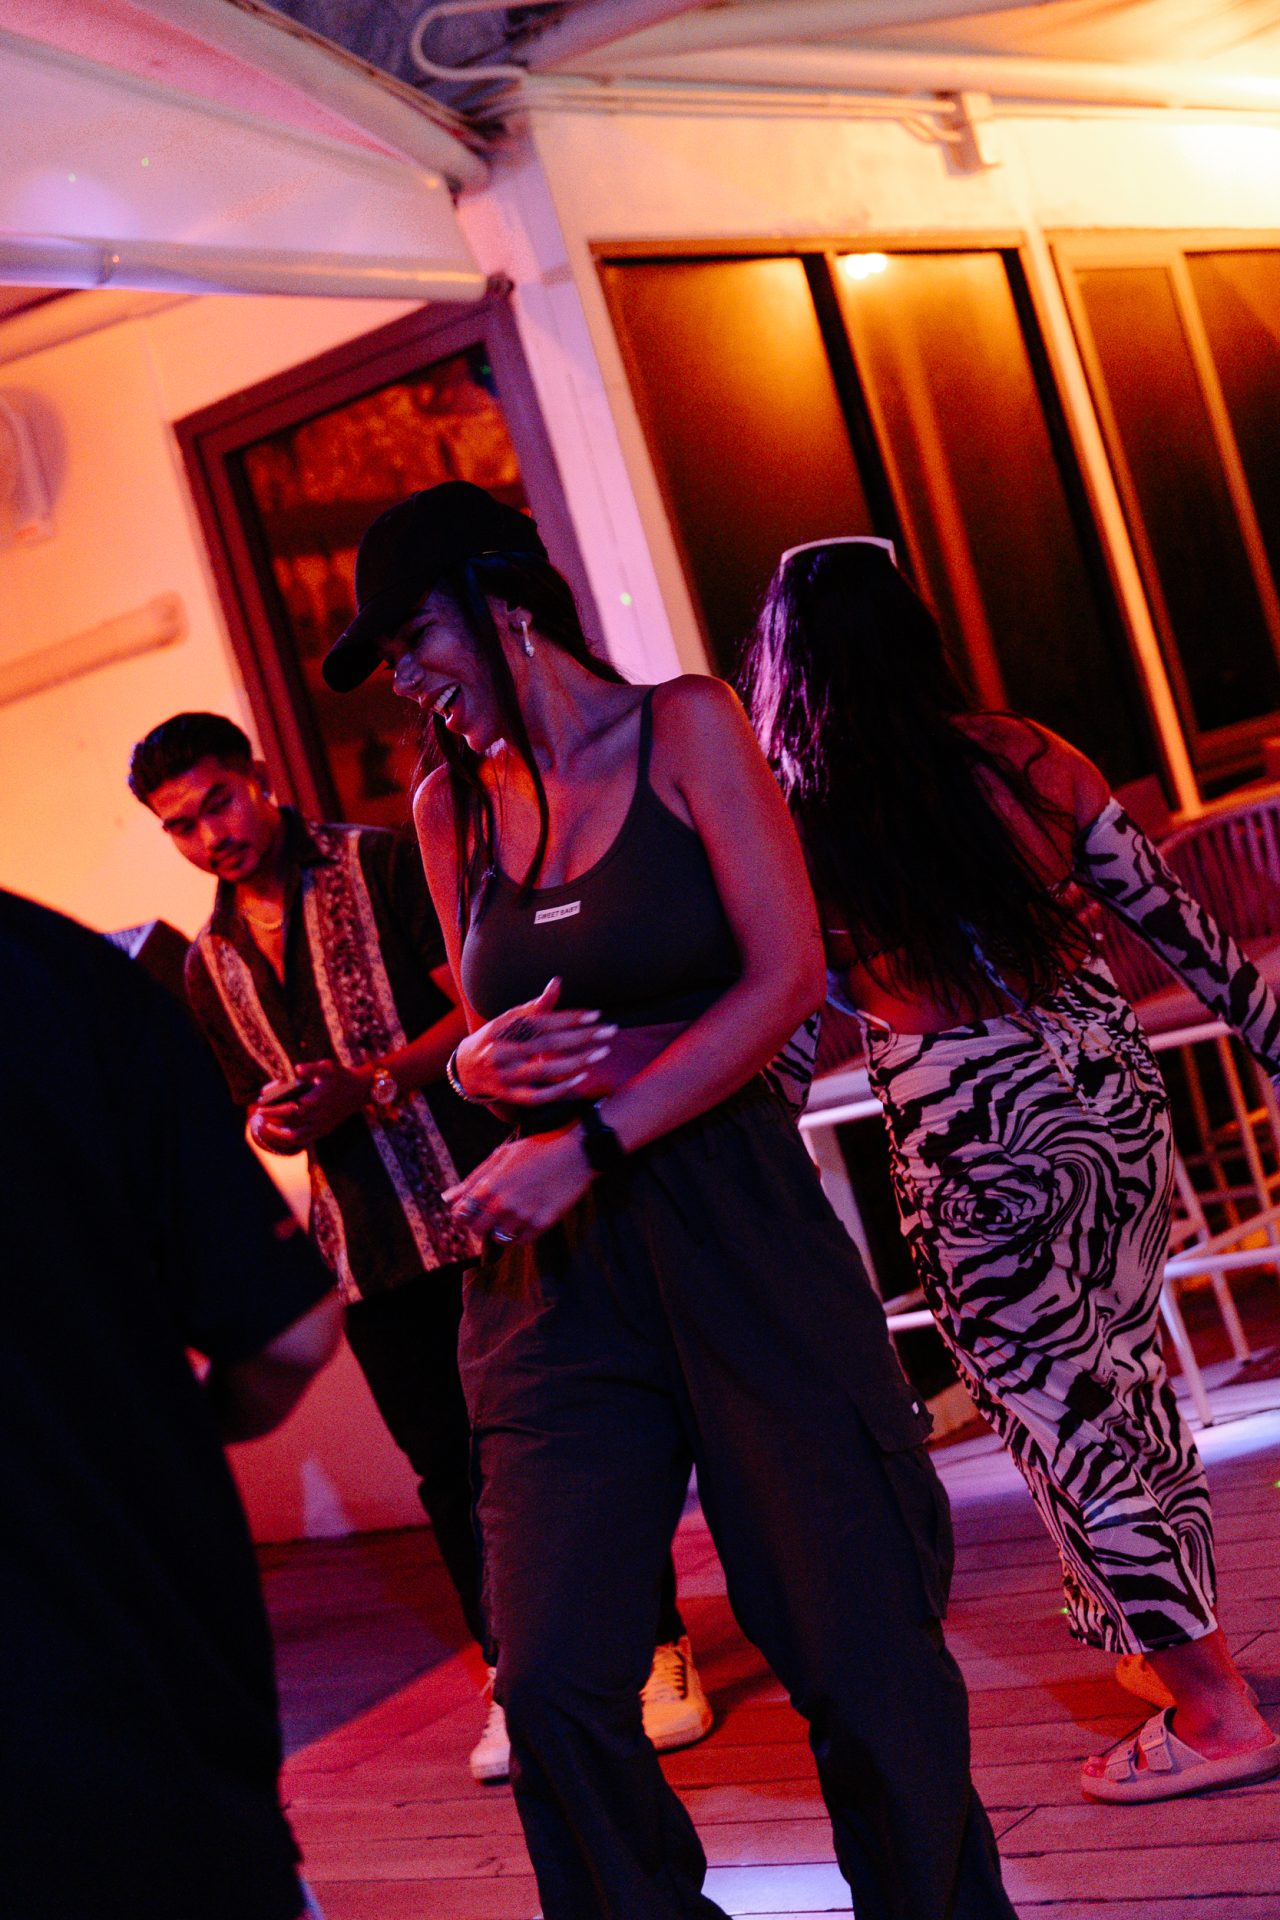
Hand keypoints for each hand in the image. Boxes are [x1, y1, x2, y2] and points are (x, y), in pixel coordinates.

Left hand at [249, 1059, 370, 1151]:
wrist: (361, 1089)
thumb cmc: (342, 1076)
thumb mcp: (328, 1067)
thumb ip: (312, 1068)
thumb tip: (297, 1069)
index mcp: (316, 1100)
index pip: (288, 1109)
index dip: (272, 1110)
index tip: (260, 1107)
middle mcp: (318, 1116)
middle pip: (289, 1123)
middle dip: (272, 1121)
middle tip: (259, 1116)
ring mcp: (322, 1125)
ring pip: (297, 1136)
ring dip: (280, 1134)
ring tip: (268, 1127)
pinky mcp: (325, 1130)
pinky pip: (306, 1140)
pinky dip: (293, 1140)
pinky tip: (284, 1135)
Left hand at [442, 1127, 592, 1243]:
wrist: (574, 1151)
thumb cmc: (536, 1148)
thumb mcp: (500, 1156)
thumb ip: (473, 1179)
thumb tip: (447, 1198)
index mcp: (488, 1186)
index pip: (461, 1215)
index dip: (464, 1213)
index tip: (472, 1208)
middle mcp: (502, 1204)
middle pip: (477, 1230)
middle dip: (480, 1223)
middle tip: (492, 1212)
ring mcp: (523, 1216)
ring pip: (499, 1239)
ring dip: (501, 1228)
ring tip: (513, 1212)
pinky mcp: (542, 1224)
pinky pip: (521, 1241)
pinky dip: (520, 1234)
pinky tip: (526, 1218)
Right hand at [455, 978, 615, 1106]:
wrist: (464, 1068)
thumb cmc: (495, 1038)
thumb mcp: (509, 1019)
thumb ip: (536, 1006)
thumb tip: (557, 982)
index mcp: (504, 1027)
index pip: (542, 1021)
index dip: (569, 1018)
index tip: (595, 1015)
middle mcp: (503, 1050)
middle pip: (547, 1044)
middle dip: (581, 1038)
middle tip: (608, 1032)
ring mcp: (505, 1074)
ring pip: (544, 1070)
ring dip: (575, 1062)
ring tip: (600, 1053)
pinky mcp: (508, 1094)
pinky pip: (536, 1095)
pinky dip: (559, 1089)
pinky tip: (580, 1079)